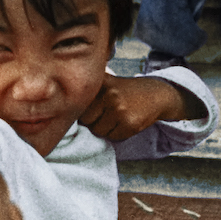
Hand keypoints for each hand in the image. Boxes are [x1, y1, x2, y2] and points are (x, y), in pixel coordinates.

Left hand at [79, 74, 202, 141]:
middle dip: (93, 121)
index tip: (91, 110)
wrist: (157, 94)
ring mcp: (120, 110)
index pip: (79, 107)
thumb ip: (90, 90)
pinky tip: (125, 123)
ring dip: (105, 129)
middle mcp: (110, 95)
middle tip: (105, 114)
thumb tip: (63, 107)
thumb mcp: (109, 82)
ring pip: (98, 131)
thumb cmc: (128, 91)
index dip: (84, 111)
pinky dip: (117, 134)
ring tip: (116, 118)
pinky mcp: (129, 124)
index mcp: (102, 84)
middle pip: (86, 120)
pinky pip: (113, 137)